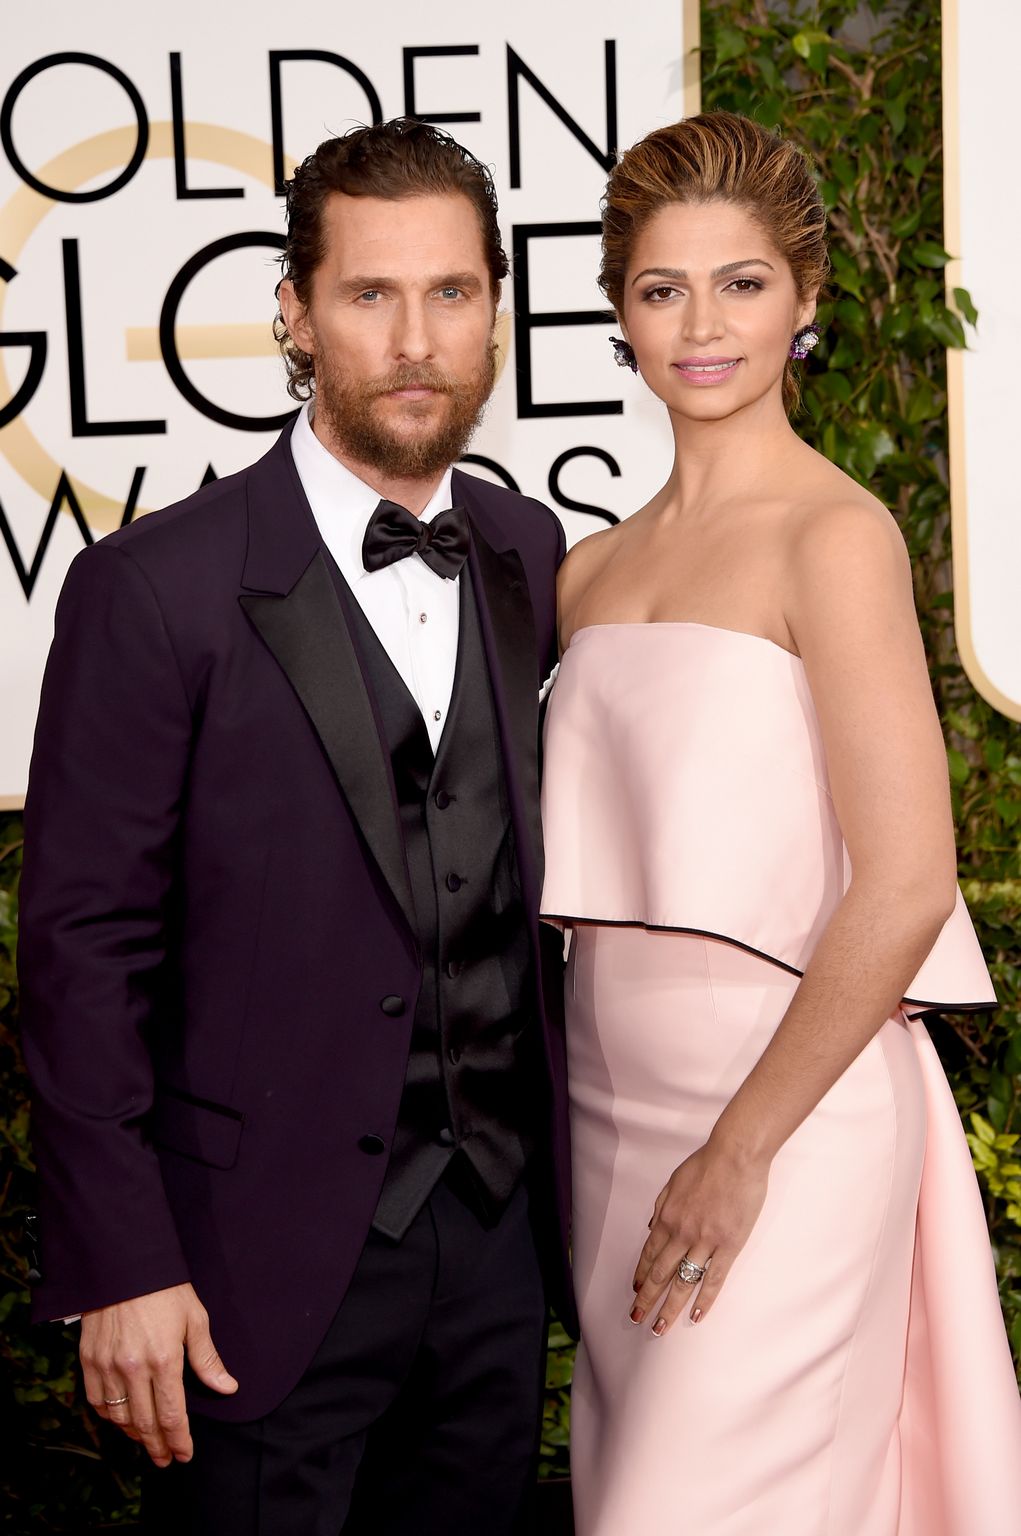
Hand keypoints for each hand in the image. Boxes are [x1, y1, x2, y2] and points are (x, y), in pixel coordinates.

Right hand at [80, 1282, 237, 1465]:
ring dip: (135, 1435)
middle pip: (145, 1423)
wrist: (124, 1263)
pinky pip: (97, 1402)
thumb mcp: (195, 1319)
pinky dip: (110, 1417)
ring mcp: (108, 1366)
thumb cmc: (165, 1289)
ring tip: (148, 1441)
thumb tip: (227, 1387)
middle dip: (158, 1446)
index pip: (172, 1415)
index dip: (180, 1440)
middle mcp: (133, 1368)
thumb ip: (207, 1359)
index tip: (185, 1454)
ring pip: (119, 1417)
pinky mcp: (89, 1360)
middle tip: (167, 1459)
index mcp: (164, 1359)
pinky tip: (122, 1420)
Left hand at [630, 1135, 769, 1336]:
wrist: (735, 1156)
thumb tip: (651, 1228)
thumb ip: (661, 1206)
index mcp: (668, 1217)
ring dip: (669, 1307)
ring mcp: (705, 1241)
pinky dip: (703, 1300)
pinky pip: (713, 1279)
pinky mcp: (729, 1246)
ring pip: (683, 1282)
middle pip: (660, 1273)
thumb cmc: (706, 1164)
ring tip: (659, 1328)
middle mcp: (682, 1233)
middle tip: (636, 1318)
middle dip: (647, 1299)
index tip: (635, 1291)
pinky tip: (696, 1316)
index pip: (650, 1254)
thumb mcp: (674, 1181)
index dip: (641, 1275)